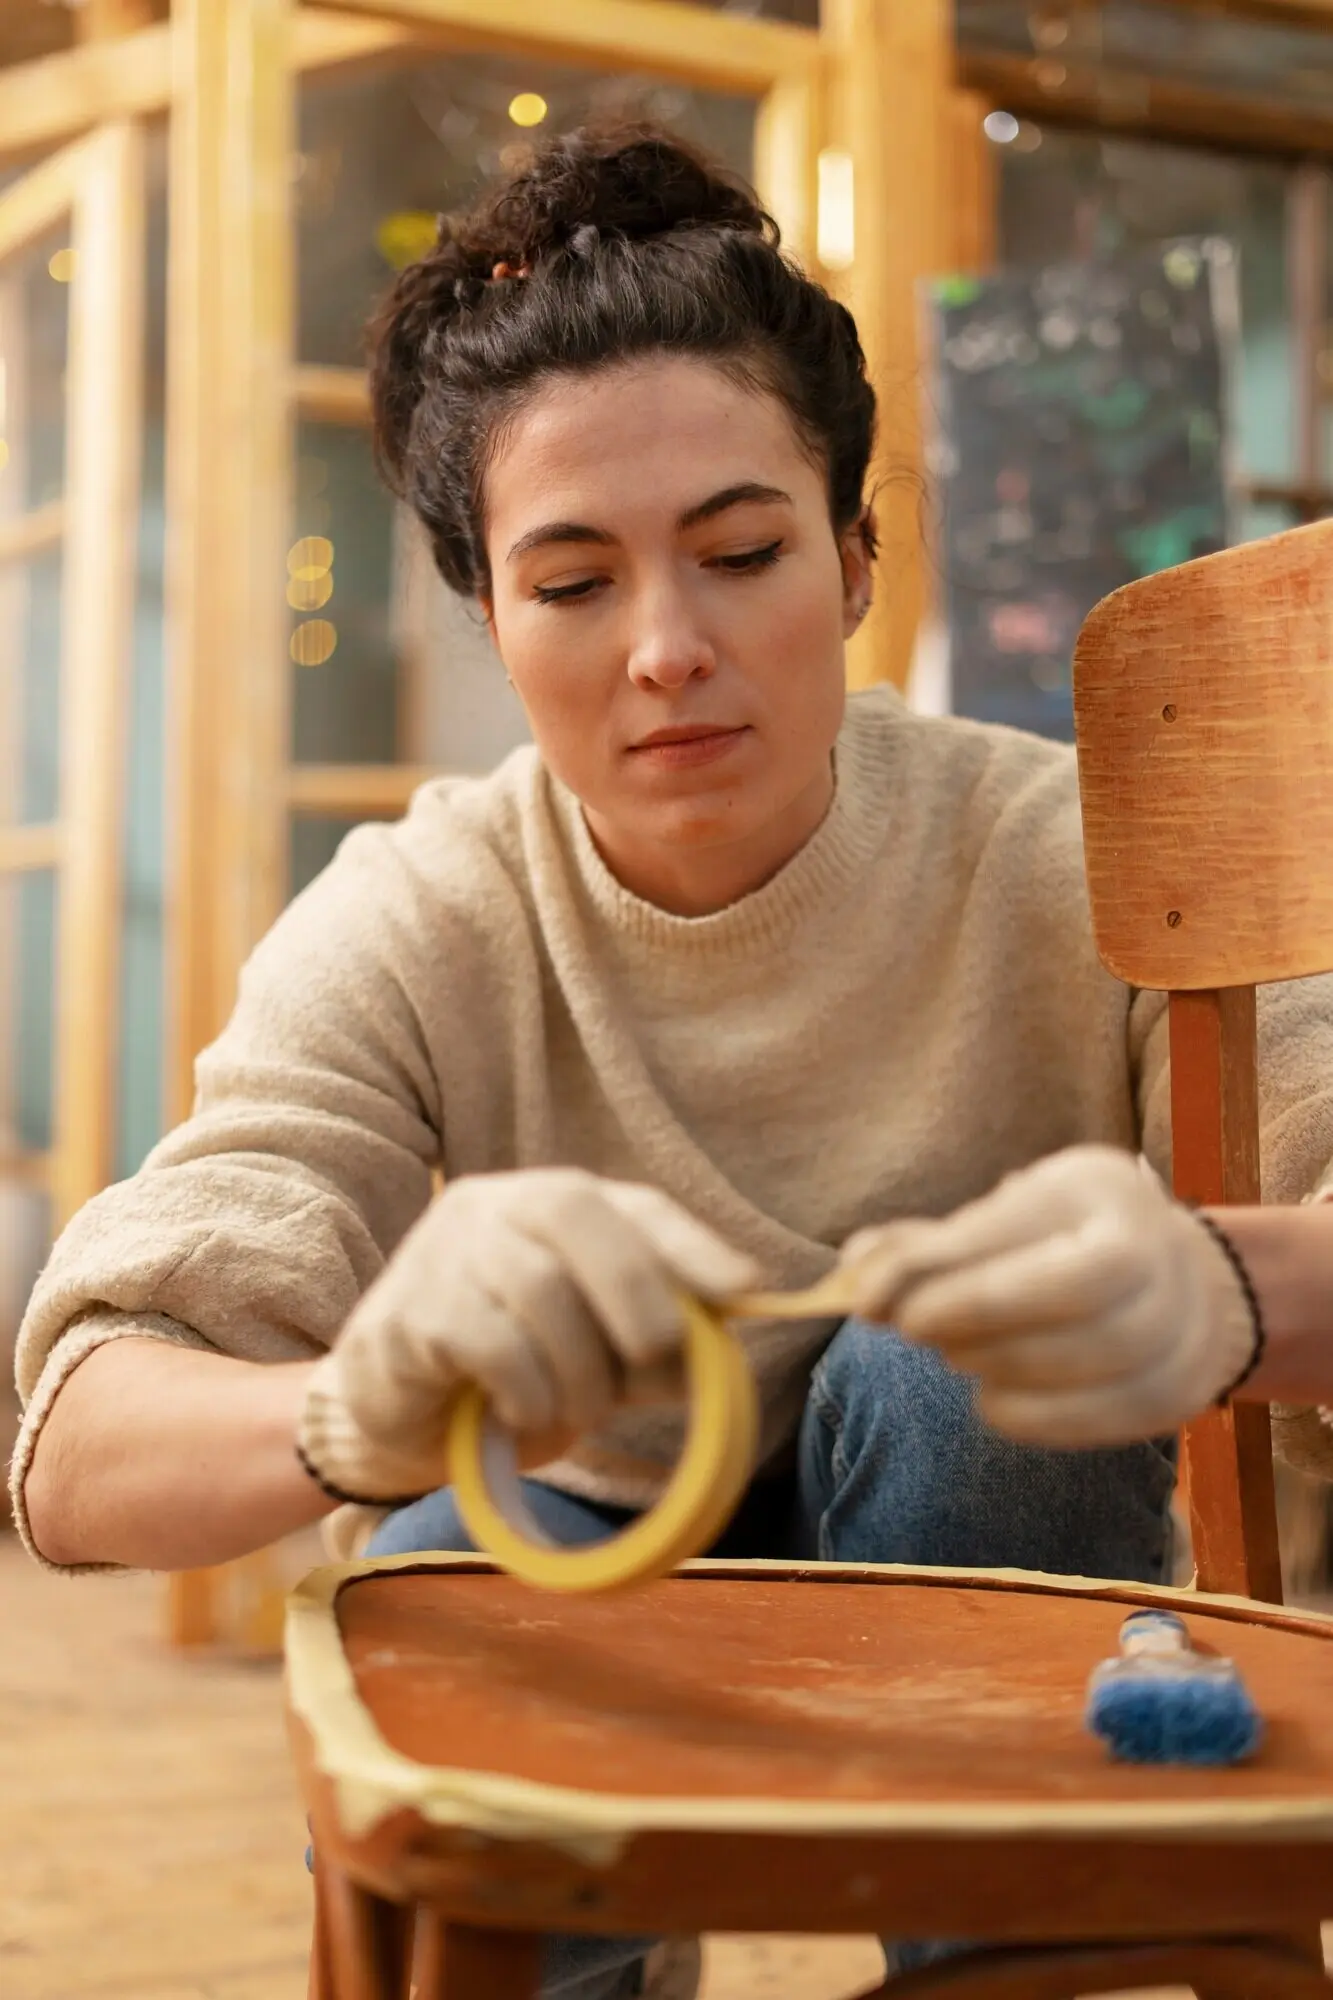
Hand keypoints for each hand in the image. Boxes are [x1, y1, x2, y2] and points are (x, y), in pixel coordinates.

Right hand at [297, 1168, 759, 1503]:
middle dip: (636, 1295)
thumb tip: (725, 1335)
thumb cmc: (510, 1373)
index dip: (691, 1244)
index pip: (632, 1206)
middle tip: (652, 1362)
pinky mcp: (409, 1312)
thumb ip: (653, 1337)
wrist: (393, 1417)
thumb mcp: (595, 1350)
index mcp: (548, 1203)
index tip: (744, 1288)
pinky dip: (527, 1389)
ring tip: (576, 1410)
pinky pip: (491, 1342)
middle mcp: (492, 1206)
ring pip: (540, 1287)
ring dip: (578, 1368)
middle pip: (579, 1216)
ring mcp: (443, 1250)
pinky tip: (521, 1412)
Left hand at [839, 1146, 1256, 1448]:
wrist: (1180, 1284)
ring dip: (1000, 1363)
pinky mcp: (1179, 1390)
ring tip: (956, 1355)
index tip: (869, 1301)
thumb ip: (929, 1245)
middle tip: (912, 1328)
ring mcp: (1179, 1322)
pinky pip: (1108, 1417)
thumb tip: (852, 1271)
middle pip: (1072, 1292)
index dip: (936, 1269)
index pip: (1017, 1230)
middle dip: (973, 1317)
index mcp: (1098, 1188)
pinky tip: (992, 1402)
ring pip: (1096, 1355)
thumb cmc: (1060, 1242)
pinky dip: (1036, 1417)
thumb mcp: (1003, 1217)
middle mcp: (1155, 1248)